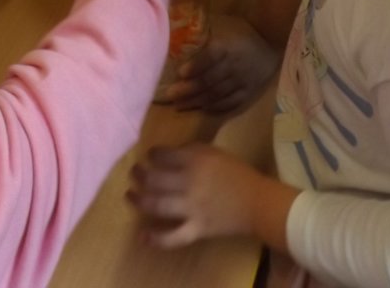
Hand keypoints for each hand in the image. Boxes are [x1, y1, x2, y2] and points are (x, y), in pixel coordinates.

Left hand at [128, 144, 267, 246]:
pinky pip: (174, 237)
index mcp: (196, 160)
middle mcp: (190, 182)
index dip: (152, 154)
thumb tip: (167, 154)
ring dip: (139, 200)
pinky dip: (157, 239)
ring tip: (130, 196)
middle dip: (139, 175)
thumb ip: (191, 151)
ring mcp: (192, 207)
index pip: (163, 155)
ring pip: (157, 205)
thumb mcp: (215, 153)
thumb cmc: (237, 174)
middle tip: (134, 173)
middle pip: (154, 178)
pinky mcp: (197, 229)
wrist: (259, 203)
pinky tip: (143, 236)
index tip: (149, 156)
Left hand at [165, 14, 280, 113]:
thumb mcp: (224, 25)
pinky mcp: (249, 92)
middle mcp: (234, 65)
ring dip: (197, 101)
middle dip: (188, 89)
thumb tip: (177, 30)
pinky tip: (202, 108)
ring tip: (179, 105)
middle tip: (170, 95)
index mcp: (228, 47)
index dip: (196, 66)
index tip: (180, 73)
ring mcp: (242, 81)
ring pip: (217, 94)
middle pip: (209, 80)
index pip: (210, 57)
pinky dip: (216, 107)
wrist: (273, 43)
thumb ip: (205, 31)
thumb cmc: (242, 32)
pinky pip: (231, 103)